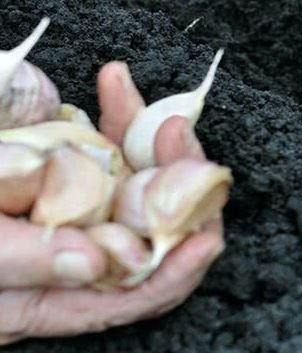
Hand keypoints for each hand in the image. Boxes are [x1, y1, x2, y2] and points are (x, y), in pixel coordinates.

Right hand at [0, 63, 223, 344]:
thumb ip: (21, 261)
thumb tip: (95, 265)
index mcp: (55, 294)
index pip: (134, 293)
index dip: (176, 270)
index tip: (207, 235)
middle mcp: (76, 250)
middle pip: (151, 227)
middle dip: (176, 180)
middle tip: (175, 133)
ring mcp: (74, 203)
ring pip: (137, 177)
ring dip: (148, 134)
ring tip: (139, 95)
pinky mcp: (64, 165)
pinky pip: (106, 143)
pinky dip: (114, 113)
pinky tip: (112, 80)